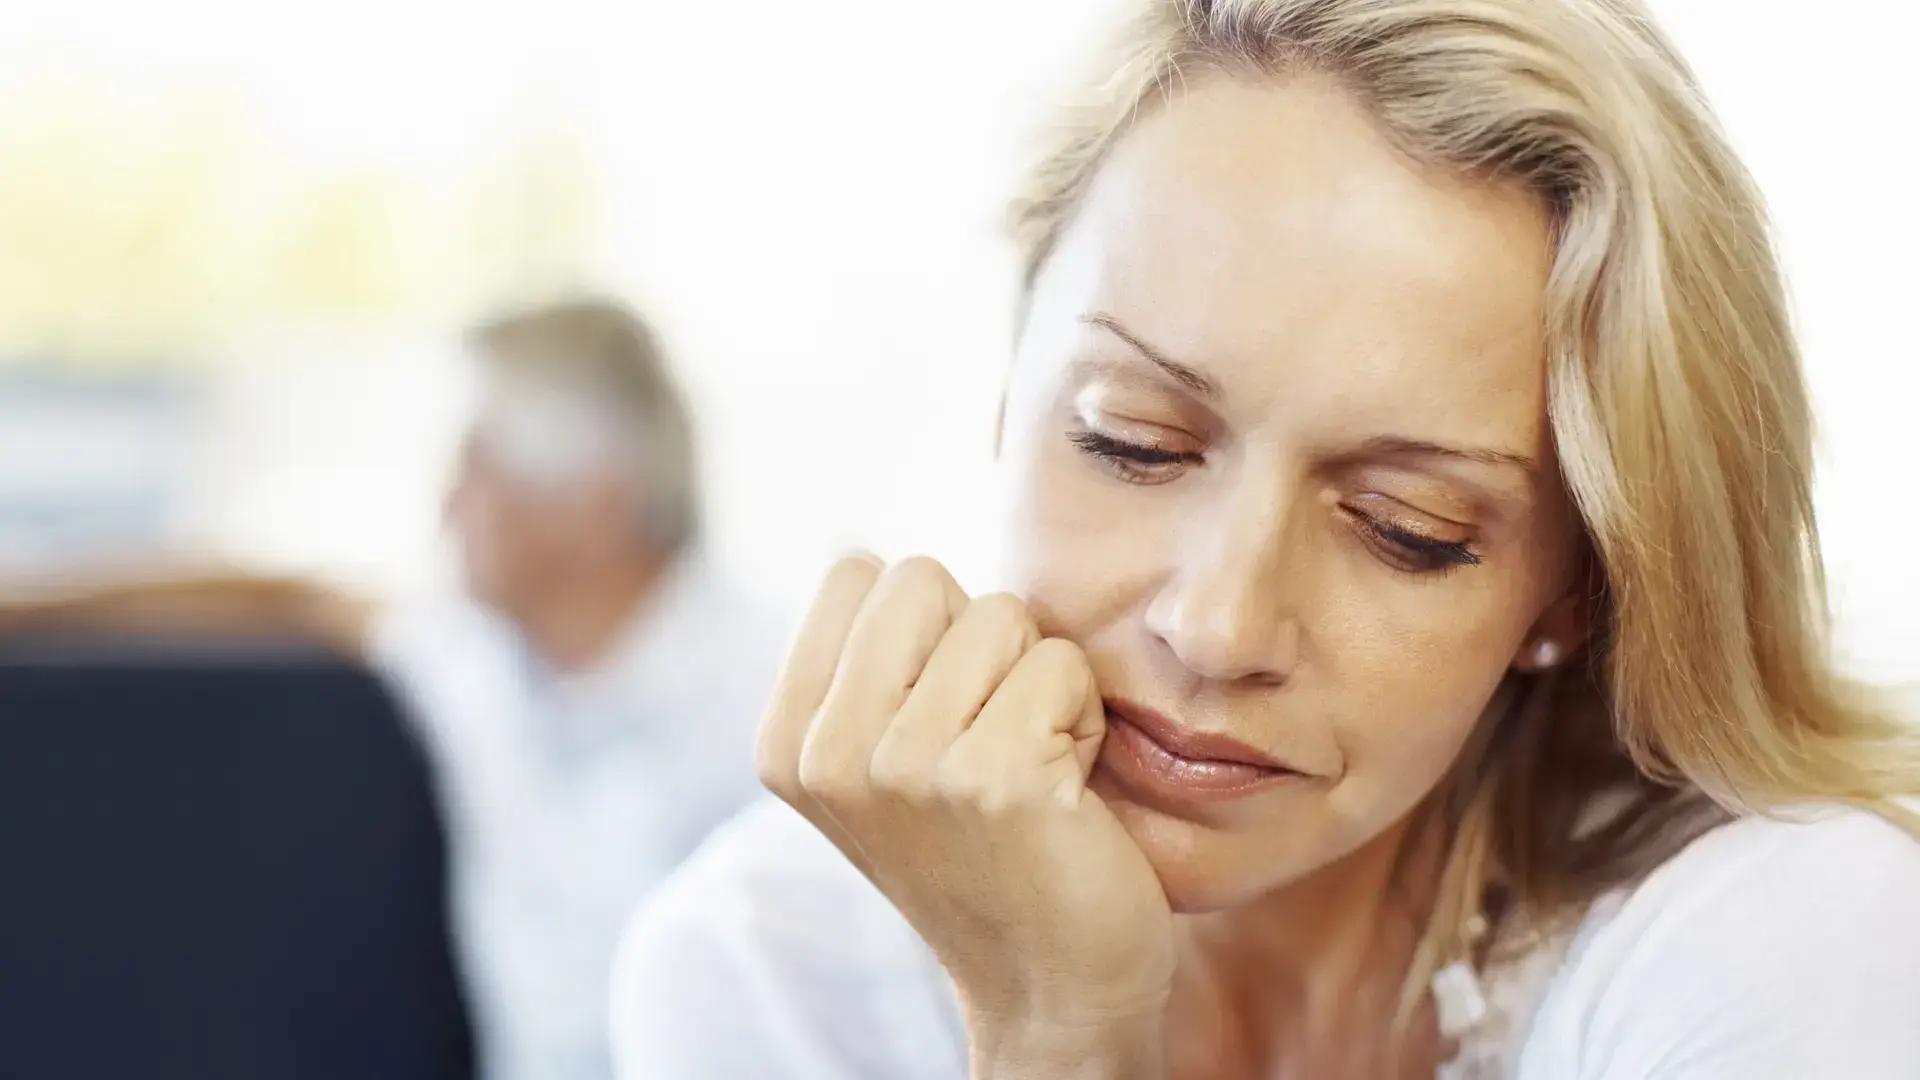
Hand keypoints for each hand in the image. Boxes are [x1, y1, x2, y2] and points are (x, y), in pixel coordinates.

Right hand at [758, 555, 1173, 1075]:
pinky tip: (1064, 794)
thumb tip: (860, 553)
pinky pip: (1062, 665)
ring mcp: (904, 767)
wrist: (1050, 982)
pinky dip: (1081, 720)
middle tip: (989, 738)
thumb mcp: (881, 756)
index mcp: (787, 739)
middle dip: (980, 641)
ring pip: (1003, 615)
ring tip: (1026, 768)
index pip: (859, 571)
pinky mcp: (993, 778)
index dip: (924, 626)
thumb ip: (864, 663)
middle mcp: (829, 754)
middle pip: (925, 579)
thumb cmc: (984, 846)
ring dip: (1037, 683)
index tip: (937, 715)